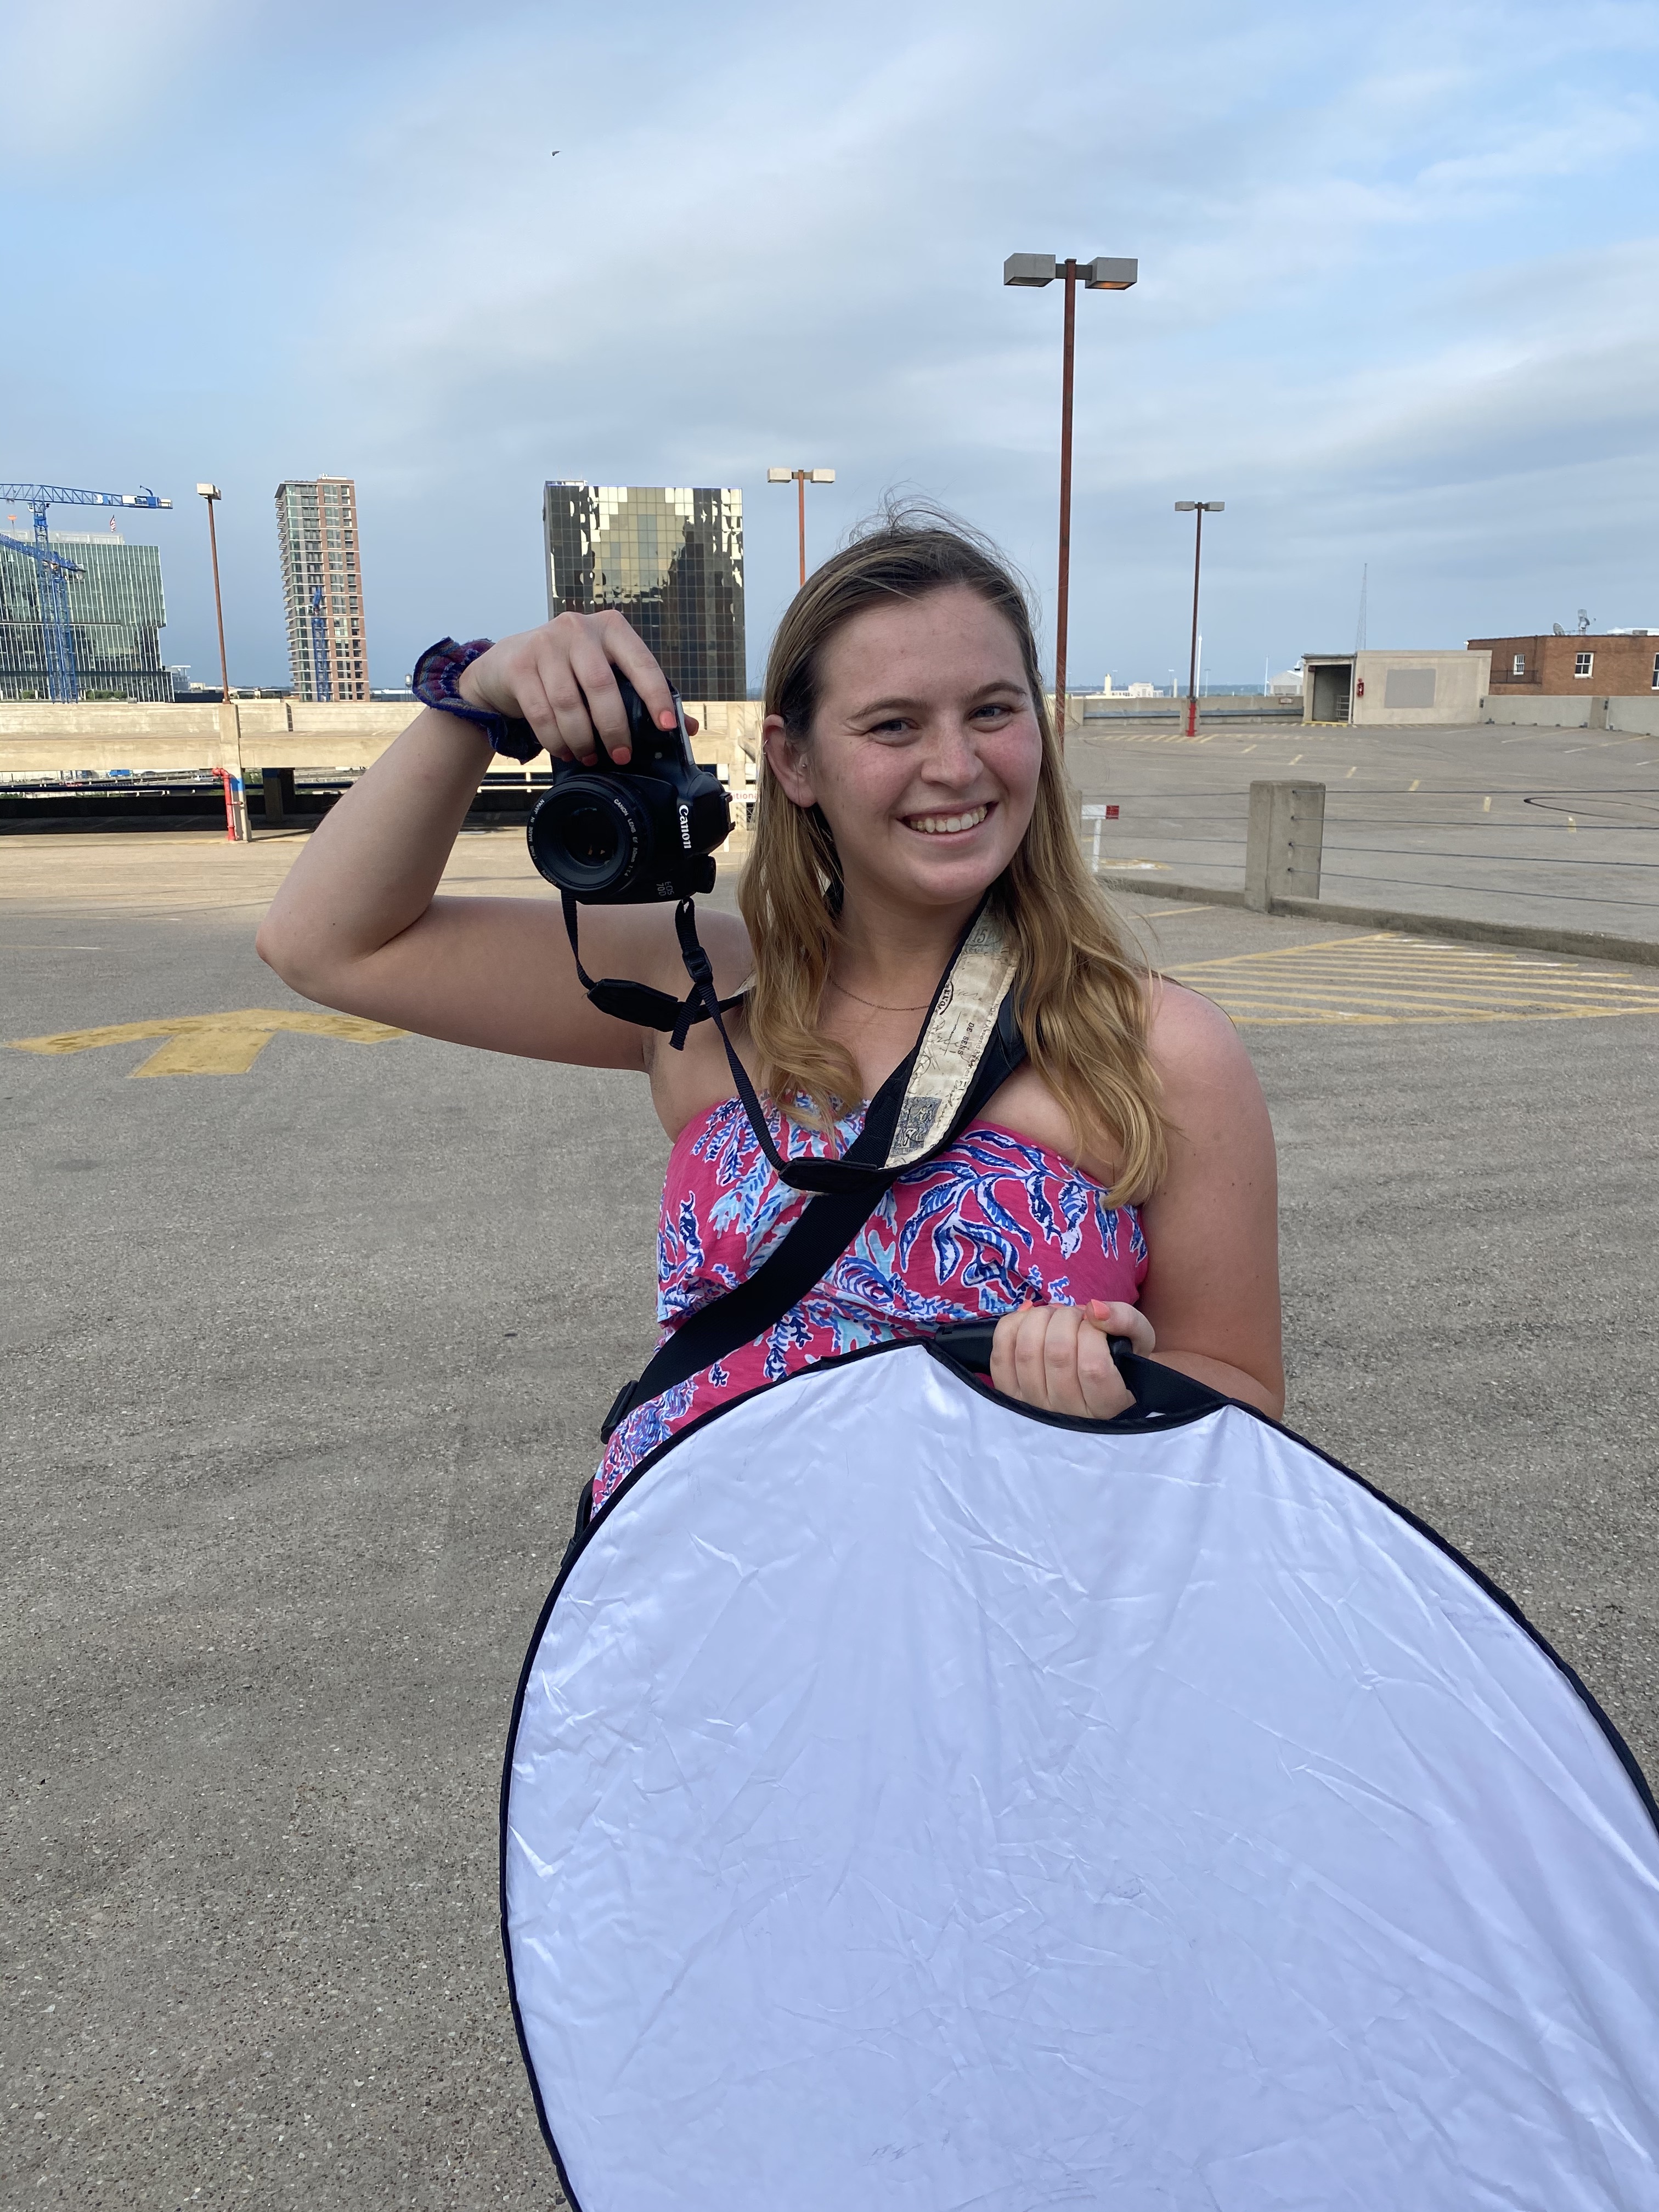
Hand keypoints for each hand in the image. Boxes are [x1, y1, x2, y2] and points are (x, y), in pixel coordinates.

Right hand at [454, 612, 698, 765]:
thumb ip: (642, 694)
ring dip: (583, 739)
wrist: (505, 666)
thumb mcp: (606, 672)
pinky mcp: (519, 665)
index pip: (641, 662)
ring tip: (590, 757)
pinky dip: (555, 739)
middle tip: (622, 756)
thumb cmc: (568, 671)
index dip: (656, 695)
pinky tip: (565, 751)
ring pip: (569, 704)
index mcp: (610, 628)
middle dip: (615, 729)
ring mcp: (545, 644)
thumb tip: (688, 727)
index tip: (667, 726)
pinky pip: (541, 713)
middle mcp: (578, 629)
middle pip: (602, 687)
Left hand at [989, 1299, 1154, 1420]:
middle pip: (1057, 1353)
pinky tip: (1029, 1320)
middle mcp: (1068, 1415)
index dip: (1091, 1332)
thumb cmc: (1121, 1359)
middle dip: (1066, 1318)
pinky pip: (1000, 1355)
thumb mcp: (1139, 1339)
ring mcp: (1034, 1408)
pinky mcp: (1009, 1395)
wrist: (1096, 1382)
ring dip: (1040, 1318)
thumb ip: (1126, 1320)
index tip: (1096, 1322)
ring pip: (1027, 1352)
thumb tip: (1095, 1309)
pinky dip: (1012, 1326)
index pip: (1093, 1366)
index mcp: (1107, 1406)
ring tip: (1054, 1316)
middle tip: (1075, 1314)